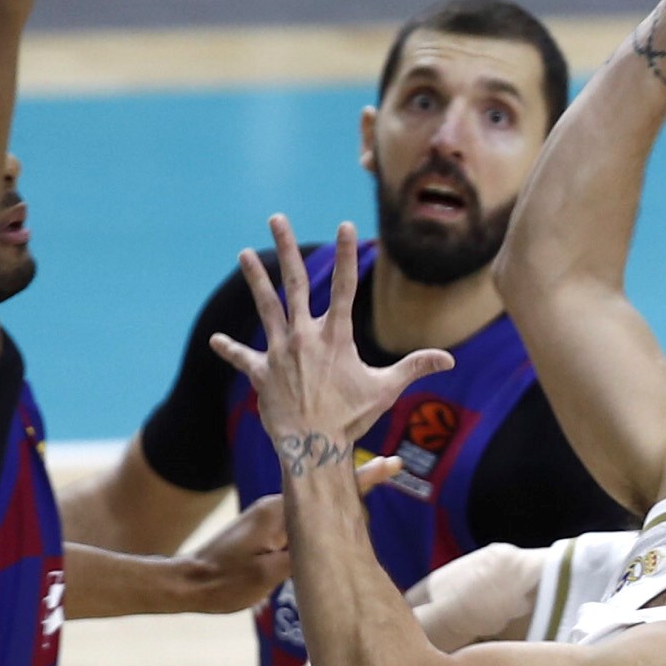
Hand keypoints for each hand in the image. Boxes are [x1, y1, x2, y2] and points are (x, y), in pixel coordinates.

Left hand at [179, 461, 401, 613]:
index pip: (328, 490)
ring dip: (338, 508)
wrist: (189, 583)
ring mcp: (270, 514)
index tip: (392, 463)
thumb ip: (303, 556)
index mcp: (279, 512)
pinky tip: (333, 531)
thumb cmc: (225, 582)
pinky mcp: (266, 526)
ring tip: (363, 513)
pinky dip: (321, 520)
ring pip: (315, 506)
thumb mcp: (268, 575)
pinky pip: (303, 516)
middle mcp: (276, 505)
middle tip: (391, 471)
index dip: (364, 478)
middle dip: (356, 487)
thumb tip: (334, 542)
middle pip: (325, 492)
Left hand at [212, 216, 453, 476]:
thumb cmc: (351, 419)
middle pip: (295, 282)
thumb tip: (449, 360)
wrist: (312, 446)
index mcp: (336, 336)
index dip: (348, 254)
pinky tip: (216, 339)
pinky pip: (243, 358)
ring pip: (265, 306)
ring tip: (244, 254)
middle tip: (276, 218)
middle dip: (286, 248)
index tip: (345, 225)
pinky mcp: (261, 373)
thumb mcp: (386, 389)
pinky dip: (230, 350)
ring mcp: (280, 352)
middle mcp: (305, 336)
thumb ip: (414, 367)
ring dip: (255, 279)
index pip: (345, 286)